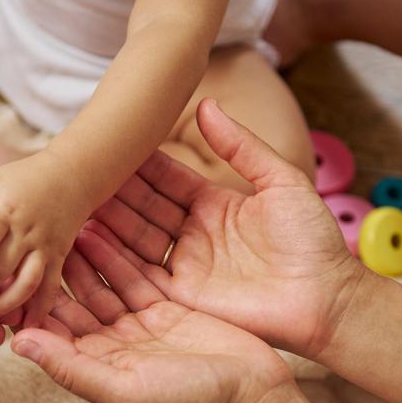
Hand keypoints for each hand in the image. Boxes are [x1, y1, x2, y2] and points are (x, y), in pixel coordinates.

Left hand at [0, 151, 90, 327]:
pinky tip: (29, 324)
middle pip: (4, 267)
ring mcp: (44, 248)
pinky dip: (41, 307)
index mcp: (8, 211)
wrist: (76, 174)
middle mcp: (27, 233)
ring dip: (10, 302)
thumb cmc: (32, 175)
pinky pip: (51, 287)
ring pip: (29, 282)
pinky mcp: (59, 258)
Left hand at [12, 227, 296, 402]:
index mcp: (97, 367)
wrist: (252, 400)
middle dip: (54, 269)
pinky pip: (137, 275)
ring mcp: (142, 325)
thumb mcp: (124, 389)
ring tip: (61, 221)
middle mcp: (114, 345)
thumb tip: (17, 343)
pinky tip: (100, 228)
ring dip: (84, 255)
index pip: (52, 329)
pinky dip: (118, 253)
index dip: (30, 299)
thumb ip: (70, 366)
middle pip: (76, 301)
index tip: (8, 265)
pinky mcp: (169, 308)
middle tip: (32, 231)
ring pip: (104, 282)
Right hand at [90, 98, 366, 358]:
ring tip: (74, 200)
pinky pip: (140, 276)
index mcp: (214, 205)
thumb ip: (242, 145)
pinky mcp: (183, 298)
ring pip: (135, 238)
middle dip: (113, 190)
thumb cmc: (313, 241)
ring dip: (106, 221)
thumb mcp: (282, 181)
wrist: (327, 299)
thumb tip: (206, 103)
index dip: (139, 163)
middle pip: (143, 207)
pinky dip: (113, 259)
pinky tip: (87, 238)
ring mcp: (186, 266)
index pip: (166, 178)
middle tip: (80, 170)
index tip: (109, 143)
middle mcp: (194, 234)